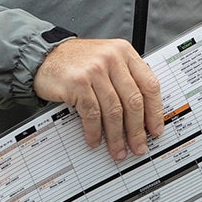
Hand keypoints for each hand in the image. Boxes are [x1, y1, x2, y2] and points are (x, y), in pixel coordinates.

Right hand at [36, 38, 163, 159]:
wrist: (45, 56)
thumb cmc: (78, 61)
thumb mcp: (107, 59)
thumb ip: (126, 78)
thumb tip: (144, 114)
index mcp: (124, 52)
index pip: (149, 84)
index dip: (155, 111)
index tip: (155, 129)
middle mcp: (112, 58)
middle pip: (133, 101)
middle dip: (137, 129)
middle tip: (138, 145)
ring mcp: (94, 70)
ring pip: (114, 110)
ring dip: (116, 136)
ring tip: (117, 149)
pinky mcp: (77, 83)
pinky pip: (92, 114)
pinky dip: (94, 131)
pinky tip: (95, 140)